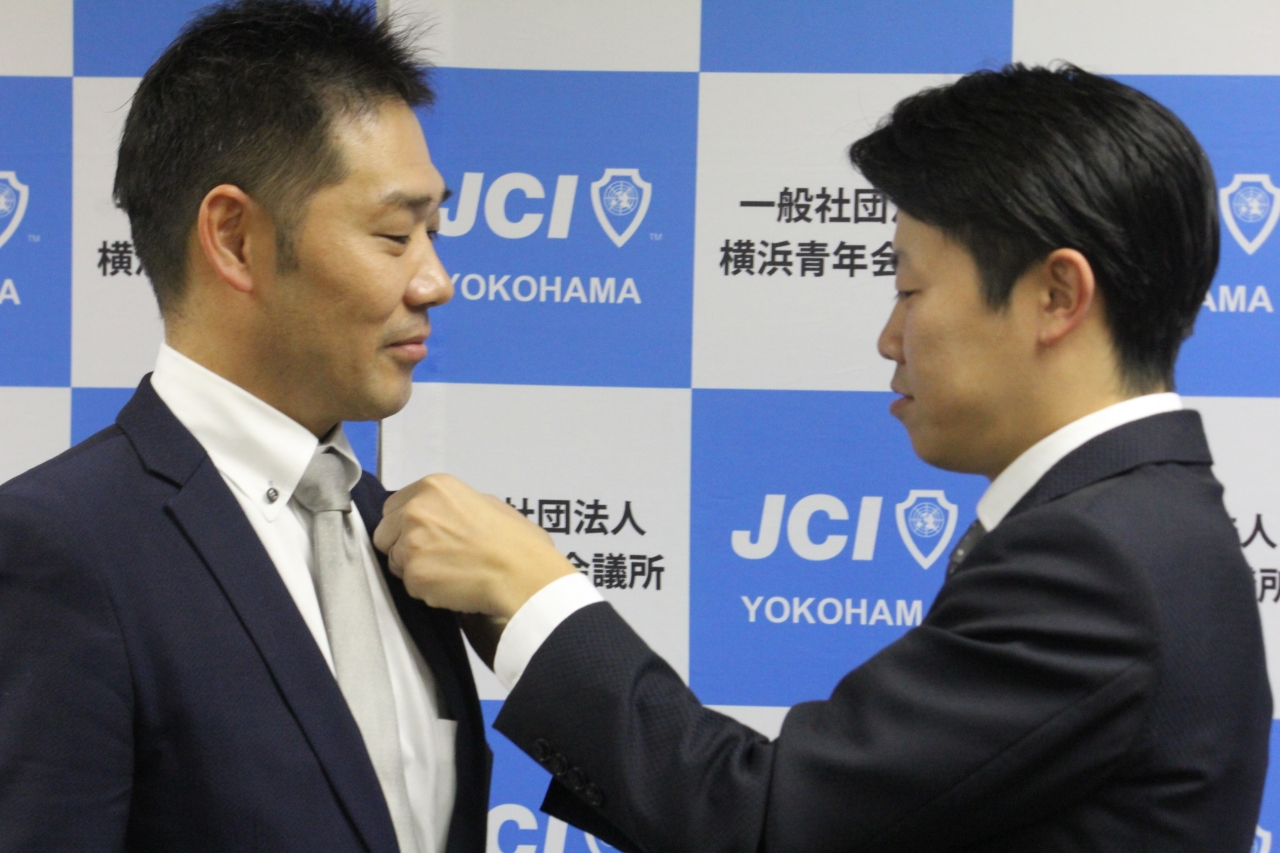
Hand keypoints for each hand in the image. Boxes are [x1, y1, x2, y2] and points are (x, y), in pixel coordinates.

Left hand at [373, 474, 575, 618]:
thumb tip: (444, 514)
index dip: (406, 523)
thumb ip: (453, 505)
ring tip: (448, 571)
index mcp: (433, 487)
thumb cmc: (516, 541)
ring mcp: (410, 543)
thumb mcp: (488, 503)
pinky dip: (426, 589)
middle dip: (402, 545)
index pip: (393, 506)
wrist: (524, 575)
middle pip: (385, 533)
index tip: (425, 534)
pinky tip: (452, 585)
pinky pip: (409, 585)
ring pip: (395, 561)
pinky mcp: (413, 575)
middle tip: (435, 555)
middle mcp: (415, 510)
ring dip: (414, 568)